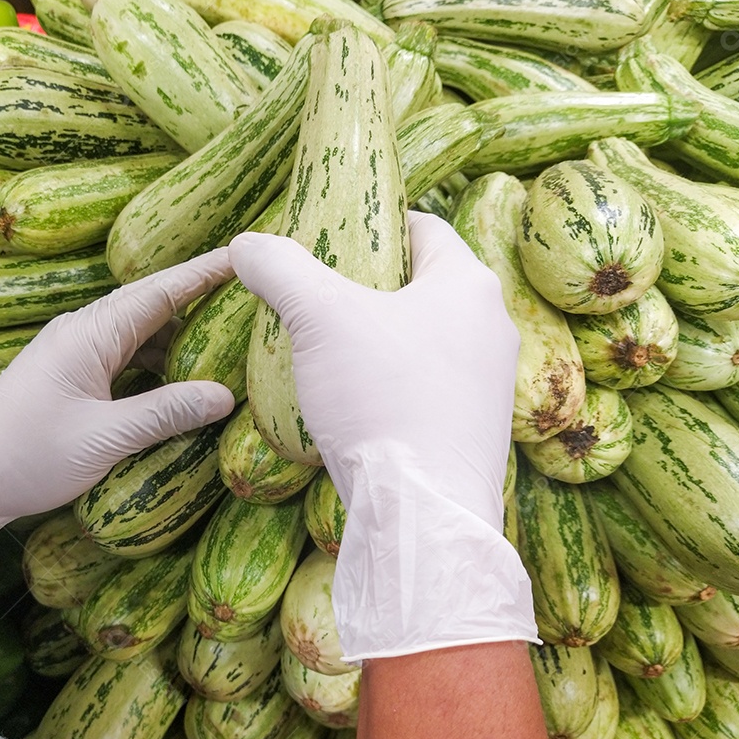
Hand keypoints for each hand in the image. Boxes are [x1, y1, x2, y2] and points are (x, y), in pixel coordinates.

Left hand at [0, 249, 236, 587]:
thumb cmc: (25, 457)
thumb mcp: (104, 437)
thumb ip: (165, 412)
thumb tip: (224, 396)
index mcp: (90, 333)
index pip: (160, 291)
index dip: (204, 272)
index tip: (245, 255)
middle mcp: (84, 333)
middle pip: (154, 307)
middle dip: (201, 301)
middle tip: (252, 300)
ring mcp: (77, 354)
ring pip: (142, 334)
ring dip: (182, 338)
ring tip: (230, 341)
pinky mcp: (73, 377)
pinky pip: (128, 358)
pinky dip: (160, 364)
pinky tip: (186, 381)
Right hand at [230, 211, 537, 659]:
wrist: (421, 513)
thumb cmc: (381, 399)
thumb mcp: (319, 318)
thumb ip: (280, 268)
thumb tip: (245, 243)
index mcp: (470, 285)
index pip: (422, 227)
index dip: (372, 225)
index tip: (329, 239)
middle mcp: (492, 328)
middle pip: (421, 285)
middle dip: (368, 287)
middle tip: (316, 297)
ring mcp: (488, 385)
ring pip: (422, 339)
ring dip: (376, 338)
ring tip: (325, 352)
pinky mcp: (472, 431)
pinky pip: (426, 388)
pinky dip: (388, 384)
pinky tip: (352, 403)